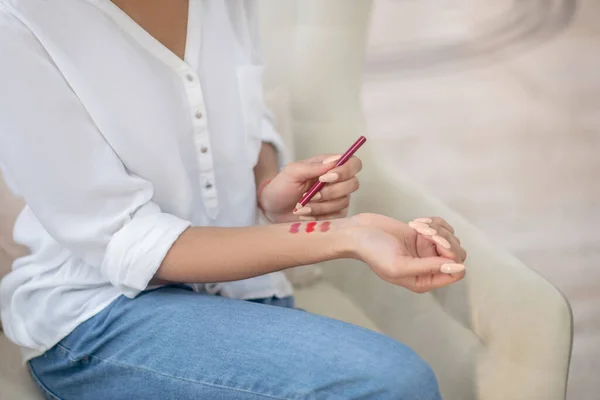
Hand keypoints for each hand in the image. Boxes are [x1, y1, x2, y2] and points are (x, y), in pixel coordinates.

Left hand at [260, 154, 361, 222]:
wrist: (273, 208)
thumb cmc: (282, 186)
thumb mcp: (292, 172)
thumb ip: (313, 166)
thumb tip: (335, 160)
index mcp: (330, 166)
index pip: (353, 163)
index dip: (345, 171)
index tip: (325, 178)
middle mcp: (338, 181)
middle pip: (353, 184)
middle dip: (330, 192)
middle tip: (310, 195)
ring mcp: (338, 198)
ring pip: (343, 202)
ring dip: (320, 206)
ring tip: (302, 206)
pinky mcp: (335, 214)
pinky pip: (337, 216)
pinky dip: (320, 215)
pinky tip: (306, 214)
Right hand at [348, 213, 466, 292]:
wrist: (358, 232)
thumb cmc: (374, 251)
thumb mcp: (400, 264)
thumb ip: (430, 268)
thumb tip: (459, 269)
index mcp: (424, 281)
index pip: (455, 271)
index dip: (449, 254)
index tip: (433, 242)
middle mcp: (428, 267)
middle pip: (456, 254)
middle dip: (443, 238)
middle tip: (423, 230)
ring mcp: (426, 250)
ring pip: (451, 238)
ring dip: (436, 228)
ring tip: (416, 225)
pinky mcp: (424, 235)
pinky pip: (443, 228)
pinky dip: (433, 222)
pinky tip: (416, 223)